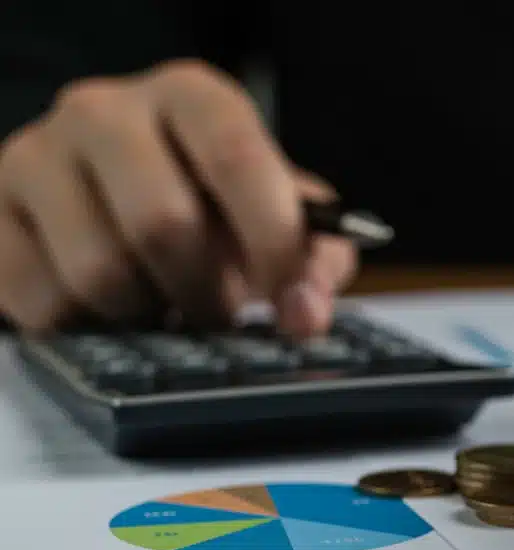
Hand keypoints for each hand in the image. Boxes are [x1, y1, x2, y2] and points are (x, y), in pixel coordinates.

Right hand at [0, 58, 356, 337]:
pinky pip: (42, 299)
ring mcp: (38, 155)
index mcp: (191, 96)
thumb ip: (313, 260)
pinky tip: (113, 307)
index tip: (289, 298)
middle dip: (205, 290)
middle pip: (161, 222)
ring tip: (166, 301)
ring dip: (148, 312)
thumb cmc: (215, 207)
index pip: (236, 157)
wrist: (122, 199)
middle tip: (221, 313)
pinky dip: (89, 326)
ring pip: (98, 271)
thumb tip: (305, 313)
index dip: (271, 240)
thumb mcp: (279, 219)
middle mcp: (105, 109)